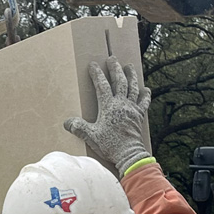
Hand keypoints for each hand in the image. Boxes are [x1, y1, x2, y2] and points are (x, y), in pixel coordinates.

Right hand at [64, 57, 151, 176]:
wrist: (129, 155)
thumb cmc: (110, 145)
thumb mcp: (91, 136)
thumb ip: (79, 127)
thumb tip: (67, 122)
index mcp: (109, 106)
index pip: (101, 85)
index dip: (97, 74)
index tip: (93, 65)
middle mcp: (121, 104)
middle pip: (119, 81)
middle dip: (115, 69)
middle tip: (112, 59)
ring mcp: (132, 109)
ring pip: (133, 88)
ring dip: (131, 76)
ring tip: (129, 66)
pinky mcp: (139, 116)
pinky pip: (143, 103)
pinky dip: (145, 95)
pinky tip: (146, 89)